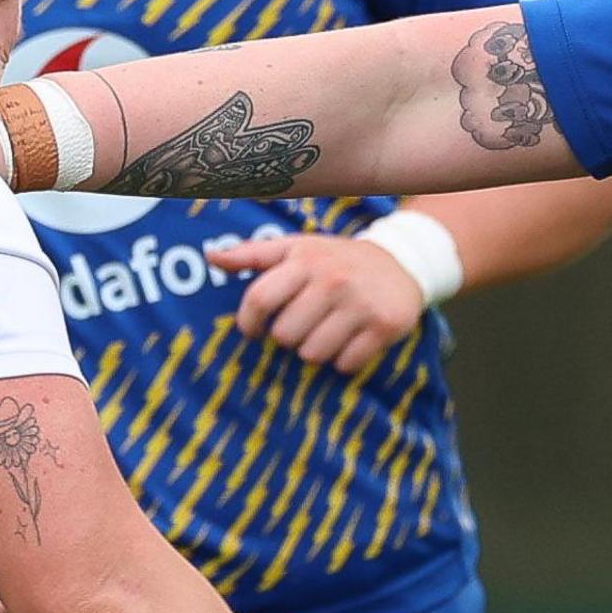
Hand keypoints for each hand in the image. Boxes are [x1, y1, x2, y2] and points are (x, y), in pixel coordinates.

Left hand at [206, 232, 425, 371]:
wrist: (402, 262)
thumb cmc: (335, 259)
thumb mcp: (296, 248)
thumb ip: (252, 254)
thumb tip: (210, 256)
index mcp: (305, 259)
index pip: (259, 299)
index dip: (248, 323)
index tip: (253, 330)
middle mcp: (333, 279)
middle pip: (285, 335)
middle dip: (288, 336)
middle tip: (303, 324)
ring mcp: (360, 304)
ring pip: (313, 354)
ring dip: (315, 350)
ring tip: (327, 331)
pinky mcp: (384, 326)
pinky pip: (345, 364)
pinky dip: (343, 360)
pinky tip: (350, 339)